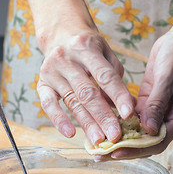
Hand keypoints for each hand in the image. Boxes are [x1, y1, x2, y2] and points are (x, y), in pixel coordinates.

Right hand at [37, 28, 134, 144]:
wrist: (61, 34)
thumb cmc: (91, 48)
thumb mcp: (107, 53)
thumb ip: (116, 78)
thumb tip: (130, 106)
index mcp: (86, 48)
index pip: (105, 76)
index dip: (118, 96)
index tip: (129, 114)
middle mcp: (66, 59)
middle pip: (87, 92)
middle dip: (103, 116)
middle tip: (115, 135)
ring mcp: (51, 71)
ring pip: (71, 101)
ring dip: (86, 123)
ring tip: (99, 140)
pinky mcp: (42, 83)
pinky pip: (48, 104)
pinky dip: (59, 119)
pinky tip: (71, 133)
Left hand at [95, 17, 172, 160]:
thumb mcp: (169, 76)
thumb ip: (158, 102)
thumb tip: (148, 130)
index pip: (159, 140)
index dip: (137, 149)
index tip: (116, 152)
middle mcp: (170, 115)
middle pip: (147, 141)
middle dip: (125, 149)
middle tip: (100, 154)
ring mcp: (159, 109)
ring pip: (139, 131)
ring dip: (121, 137)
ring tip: (98, 144)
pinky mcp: (150, 100)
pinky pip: (135, 117)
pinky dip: (121, 122)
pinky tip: (104, 123)